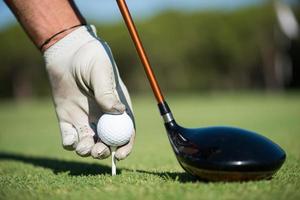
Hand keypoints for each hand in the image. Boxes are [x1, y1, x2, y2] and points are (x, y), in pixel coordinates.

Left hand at [43, 25, 134, 159]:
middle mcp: (103, 116)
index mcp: (117, 107)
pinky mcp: (67, 118)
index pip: (126, 131)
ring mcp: (85, 118)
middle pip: (107, 141)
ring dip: (86, 150)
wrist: (68, 50)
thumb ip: (107, 92)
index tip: (120, 155)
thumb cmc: (90, 57)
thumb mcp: (101, 72)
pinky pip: (69, 136)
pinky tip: (70, 140)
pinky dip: (70, 143)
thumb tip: (119, 111)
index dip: (125, 145)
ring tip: (82, 147)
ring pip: (88, 142)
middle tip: (97, 151)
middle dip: (103, 151)